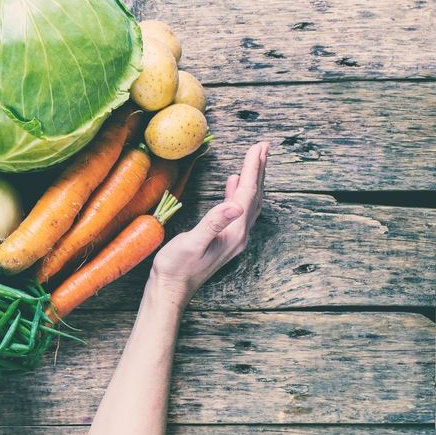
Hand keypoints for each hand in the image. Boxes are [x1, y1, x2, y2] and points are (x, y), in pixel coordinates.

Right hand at [150, 141, 268, 301]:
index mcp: (234, 232)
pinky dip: (239, 193)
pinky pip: (238, 210)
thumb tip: (235, 205)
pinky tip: (233, 184)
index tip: (259, 147)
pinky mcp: (225, 239)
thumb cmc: (177, 266)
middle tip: (264, 146)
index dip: (253, 169)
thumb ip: (214, 223)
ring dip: (253, 180)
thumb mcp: (192, 242)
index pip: (247, 194)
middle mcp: (239, 234)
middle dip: (259, 170)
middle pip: (254, 196)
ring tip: (255, 160)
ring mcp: (233, 237)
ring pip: (249, 202)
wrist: (171, 288)